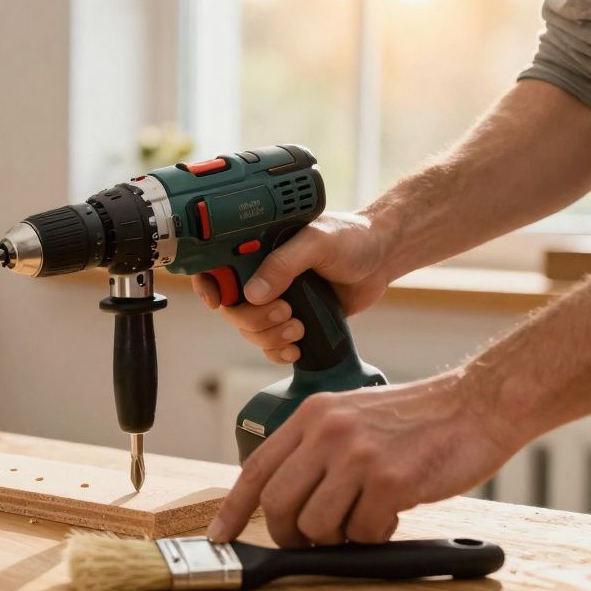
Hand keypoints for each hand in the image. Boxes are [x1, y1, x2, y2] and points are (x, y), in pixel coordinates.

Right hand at [191, 212, 390, 364]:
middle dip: (253, 319)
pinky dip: (278, 352)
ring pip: (249, 330)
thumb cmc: (351, 238)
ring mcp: (275, 300)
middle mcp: (261, 275)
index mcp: (258, 248)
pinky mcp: (292, 321)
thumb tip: (253, 293)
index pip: (216, 267)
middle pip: (232, 308)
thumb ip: (284, 264)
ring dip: (269, 337)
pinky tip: (296, 347)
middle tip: (285, 312)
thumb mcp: (317, 241)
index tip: (216, 301)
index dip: (208, 285)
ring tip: (299, 327)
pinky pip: (270, 346)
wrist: (382, 259)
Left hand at [206, 370, 519, 546]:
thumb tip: (286, 505)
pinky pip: (362, 534)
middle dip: (290, 535)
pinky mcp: (389, 482)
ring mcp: (356, 456)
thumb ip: (317, 450)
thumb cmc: (417, 419)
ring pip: (317, 526)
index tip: (221, 535)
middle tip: (312, 541)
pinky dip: (375, 535)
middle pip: (279, 505)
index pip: (257, 468)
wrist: (476, 405)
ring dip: (339, 536)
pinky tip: (392, 514)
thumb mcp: (352, 417)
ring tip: (366, 516)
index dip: (234, 508)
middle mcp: (327, 432)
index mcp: (312, 415)